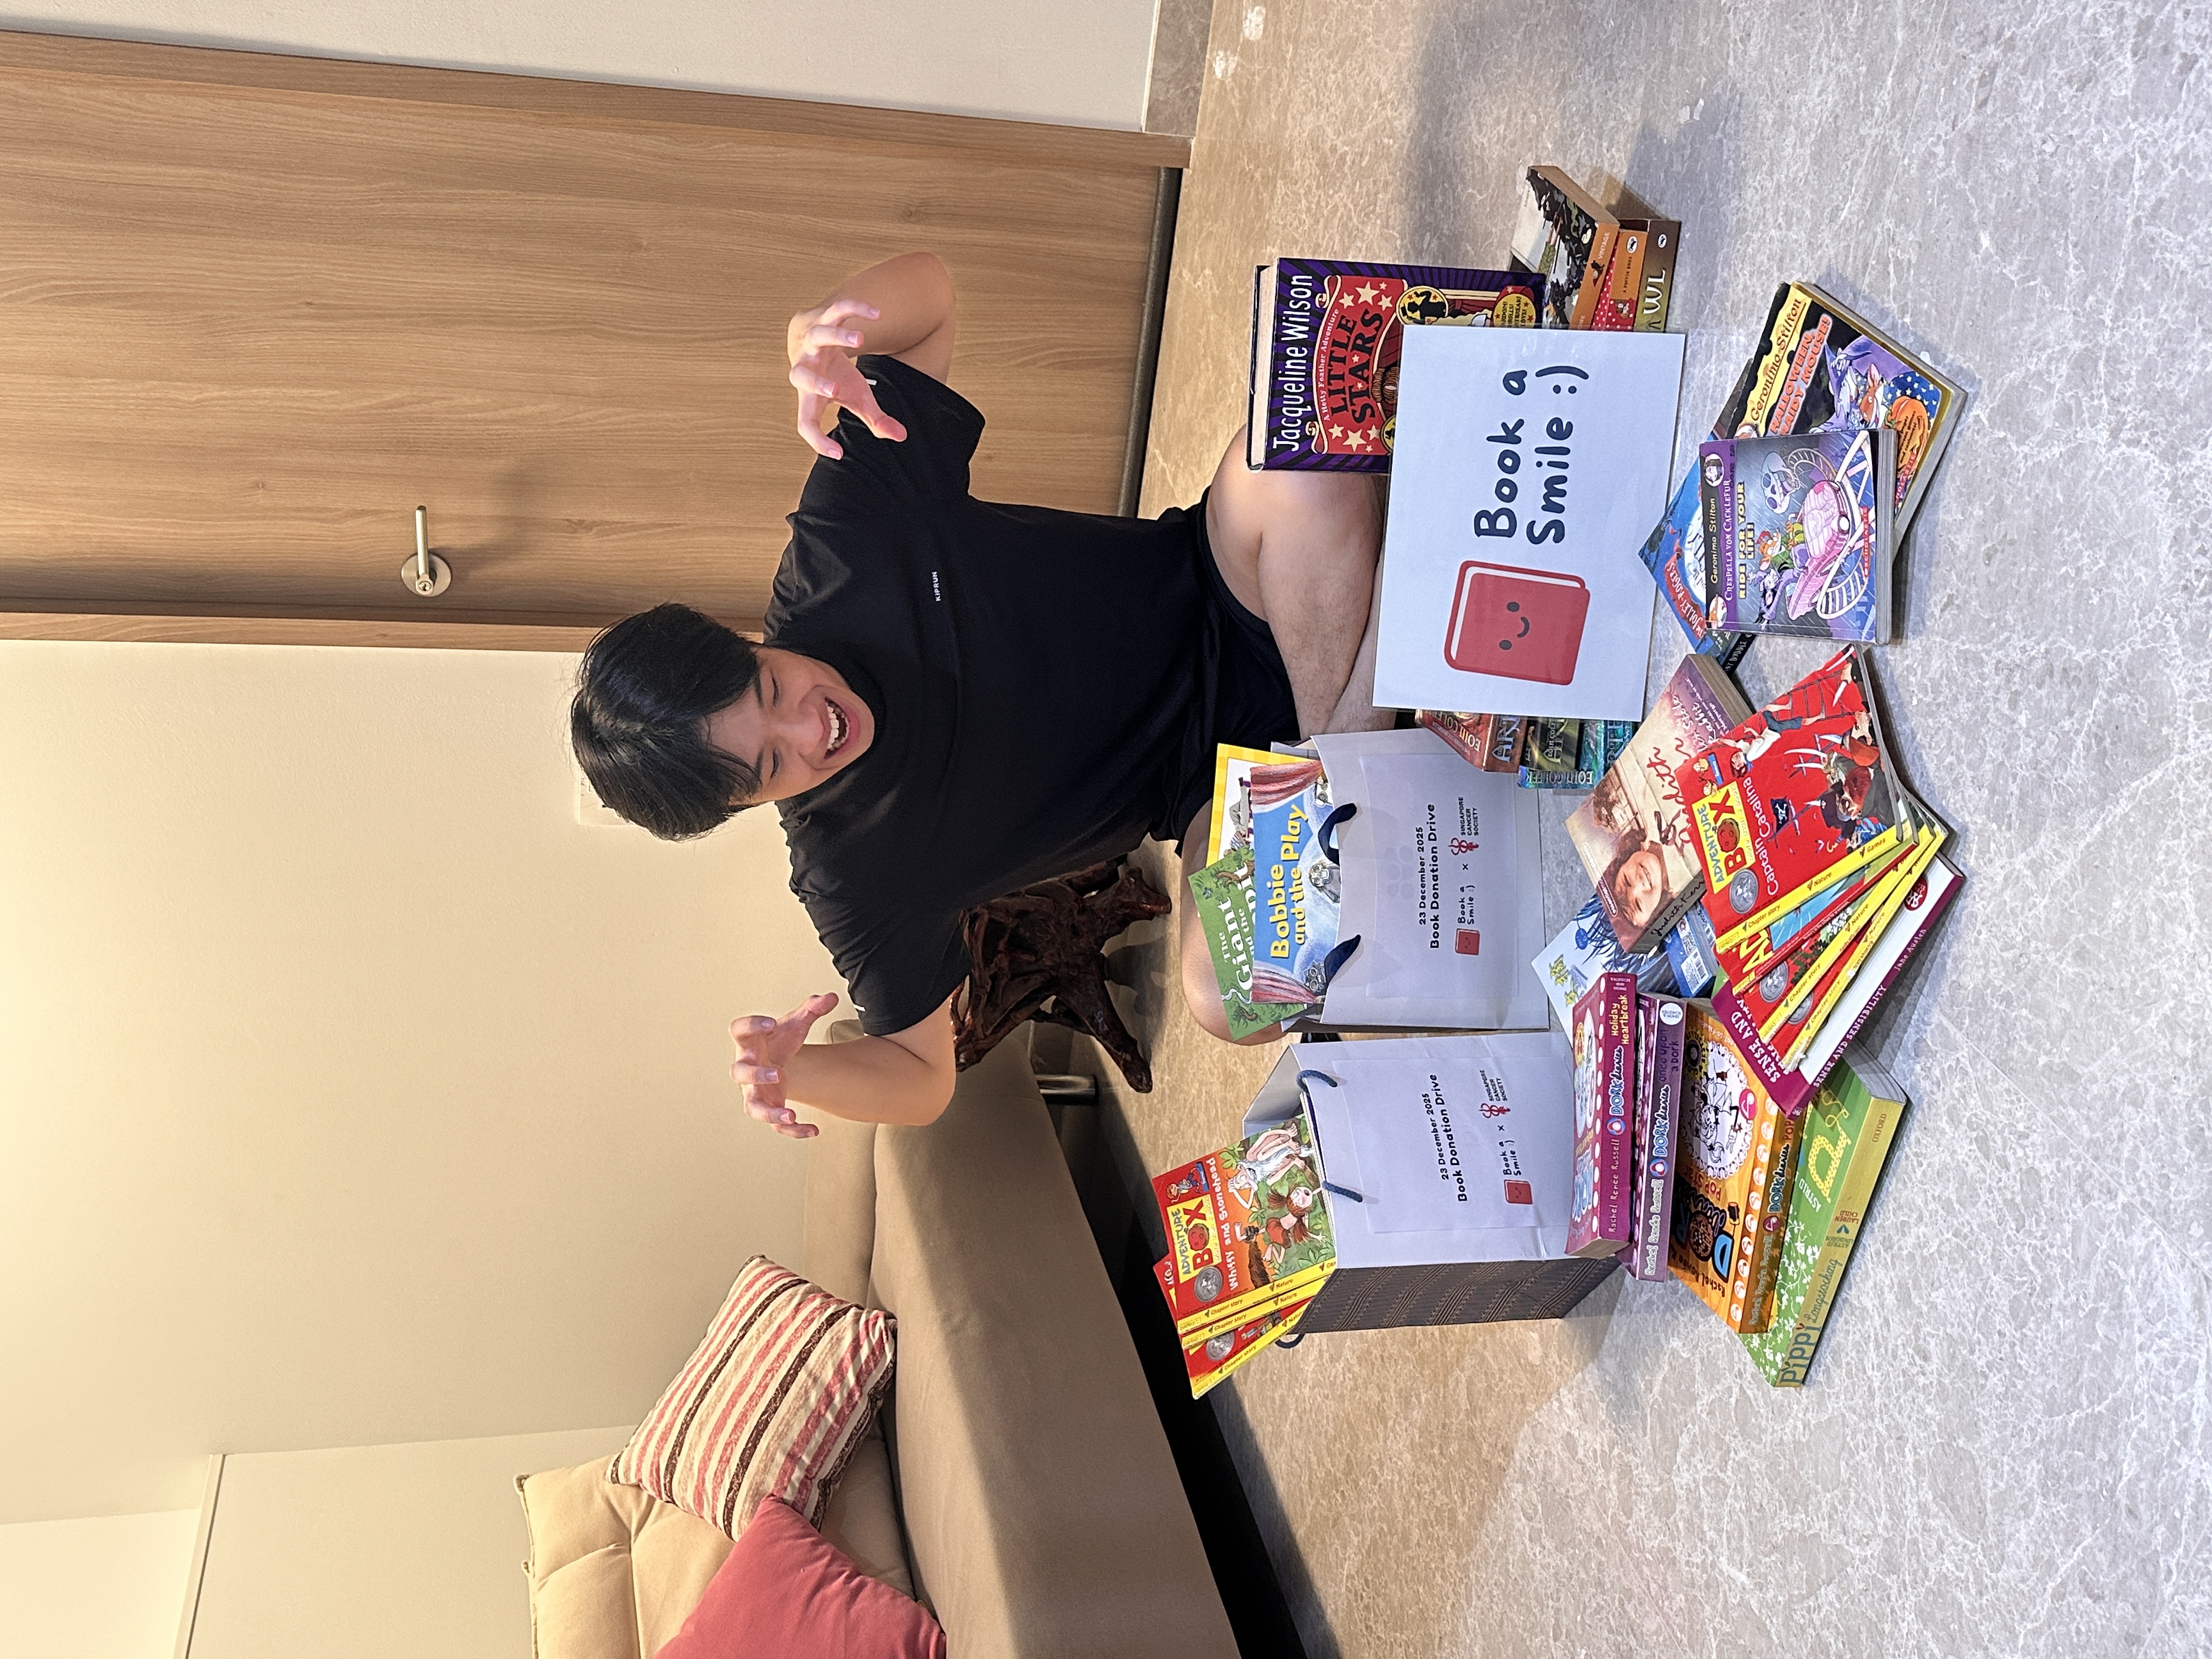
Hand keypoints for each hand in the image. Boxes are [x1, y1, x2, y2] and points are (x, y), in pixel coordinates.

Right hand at [729, 992, 839, 1137]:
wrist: (779, 1060)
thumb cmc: (779, 1040)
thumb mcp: (795, 1023)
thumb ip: (811, 1009)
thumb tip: (830, 996)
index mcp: (749, 1041)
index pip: (739, 1030)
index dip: (751, 1025)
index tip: (770, 1022)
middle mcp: (747, 1067)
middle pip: (738, 1073)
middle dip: (754, 1075)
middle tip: (777, 1073)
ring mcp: (755, 1091)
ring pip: (752, 1106)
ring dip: (768, 1112)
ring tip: (789, 1114)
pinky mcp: (769, 1107)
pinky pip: (775, 1126)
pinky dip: (792, 1131)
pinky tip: (812, 1130)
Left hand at [787, 298, 907, 459]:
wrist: (812, 338)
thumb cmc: (835, 376)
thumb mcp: (855, 398)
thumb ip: (874, 419)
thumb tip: (900, 436)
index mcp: (809, 395)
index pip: (806, 422)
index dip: (817, 439)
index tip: (838, 452)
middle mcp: (805, 368)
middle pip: (799, 375)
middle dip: (815, 382)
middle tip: (835, 390)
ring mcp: (813, 343)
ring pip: (819, 335)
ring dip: (838, 337)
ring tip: (861, 339)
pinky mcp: (825, 319)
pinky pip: (837, 311)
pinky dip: (855, 309)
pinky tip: (876, 313)